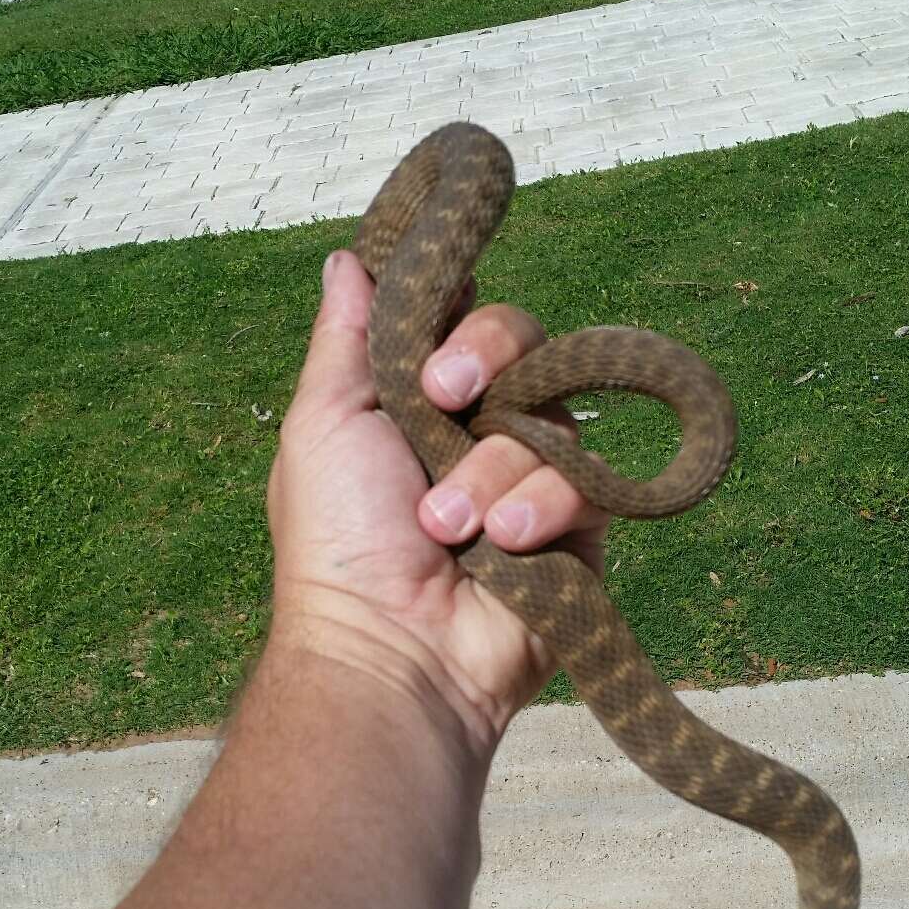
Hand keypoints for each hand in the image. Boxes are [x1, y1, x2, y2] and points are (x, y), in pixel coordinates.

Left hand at [265, 251, 608, 759]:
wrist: (390, 651)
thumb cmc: (338, 545)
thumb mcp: (323, 426)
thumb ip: (346, 340)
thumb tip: (346, 258)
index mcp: (419, 402)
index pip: (462, 319)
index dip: (458, 314)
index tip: (430, 332)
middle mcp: (479, 430)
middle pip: (523, 341)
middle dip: (485, 359)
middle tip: (443, 399)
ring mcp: (531, 478)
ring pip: (548, 416)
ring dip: (490, 472)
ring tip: (447, 530)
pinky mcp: (577, 530)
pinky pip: (585, 481)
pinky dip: (539, 510)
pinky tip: (503, 549)